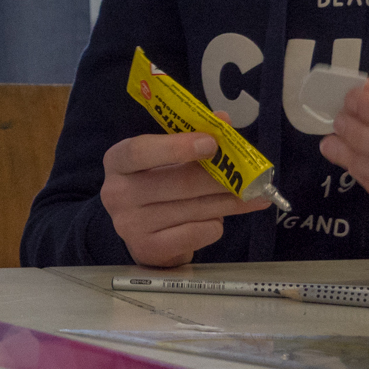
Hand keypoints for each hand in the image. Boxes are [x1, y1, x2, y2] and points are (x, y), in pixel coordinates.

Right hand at [101, 132, 269, 266]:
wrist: (142, 233)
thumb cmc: (157, 185)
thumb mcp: (166, 157)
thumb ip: (192, 136)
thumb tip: (222, 120)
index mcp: (118, 161)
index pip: (141, 151)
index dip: (177, 146)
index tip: (212, 144)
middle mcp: (116, 193)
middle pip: (178, 182)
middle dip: (219, 179)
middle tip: (250, 176)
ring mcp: (129, 224)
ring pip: (192, 209)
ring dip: (227, 202)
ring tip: (251, 197)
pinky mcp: (148, 248)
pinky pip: (194, 234)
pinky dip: (213, 226)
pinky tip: (218, 220)